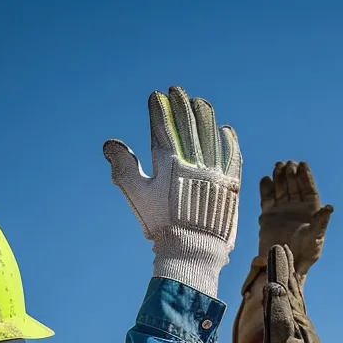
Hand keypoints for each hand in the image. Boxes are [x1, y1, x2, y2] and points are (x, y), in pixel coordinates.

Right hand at [104, 87, 241, 296]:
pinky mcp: (230, 185)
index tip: (156, 96)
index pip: (162, 126)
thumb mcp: (137, 196)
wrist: (192, 251)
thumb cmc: (162, 225)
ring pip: (210, 135)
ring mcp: (214, 173)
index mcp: (168, 164)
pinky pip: (232, 156)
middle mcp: (193, 163)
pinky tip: (226, 130)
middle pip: (187, 125)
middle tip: (177, 91)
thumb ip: (124, 168)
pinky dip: (229, 141)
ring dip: (204, 116)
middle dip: (181, 104)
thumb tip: (110, 143)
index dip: (159, 108)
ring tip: (200, 102)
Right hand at [258, 162, 332, 279]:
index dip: (306, 176)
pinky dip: (265, 188)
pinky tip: (266, 180)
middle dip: (291, 173)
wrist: (283, 265)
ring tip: (278, 167)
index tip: (302, 165)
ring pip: (281, 188)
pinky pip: (267, 198)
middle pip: (294, 185)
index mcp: (310, 211)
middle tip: (287, 165)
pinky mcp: (268, 215)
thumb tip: (329, 207)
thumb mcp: (315, 238)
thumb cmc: (303, 254)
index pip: (309, 189)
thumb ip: (321, 222)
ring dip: (279, 176)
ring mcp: (282, 210)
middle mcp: (297, 208)